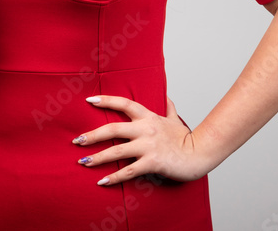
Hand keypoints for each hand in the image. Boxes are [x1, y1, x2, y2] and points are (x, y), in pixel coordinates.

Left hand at [72, 95, 218, 185]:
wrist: (200, 153)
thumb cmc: (185, 138)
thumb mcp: (175, 119)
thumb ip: (168, 107)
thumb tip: (167, 96)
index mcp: (148, 117)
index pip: (124, 104)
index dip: (106, 100)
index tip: (89, 100)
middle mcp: (146, 129)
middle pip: (113, 129)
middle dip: (93, 135)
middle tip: (77, 140)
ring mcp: (149, 146)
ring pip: (117, 151)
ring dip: (98, 157)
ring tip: (83, 161)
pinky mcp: (152, 163)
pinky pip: (129, 171)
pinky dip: (114, 177)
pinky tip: (102, 181)